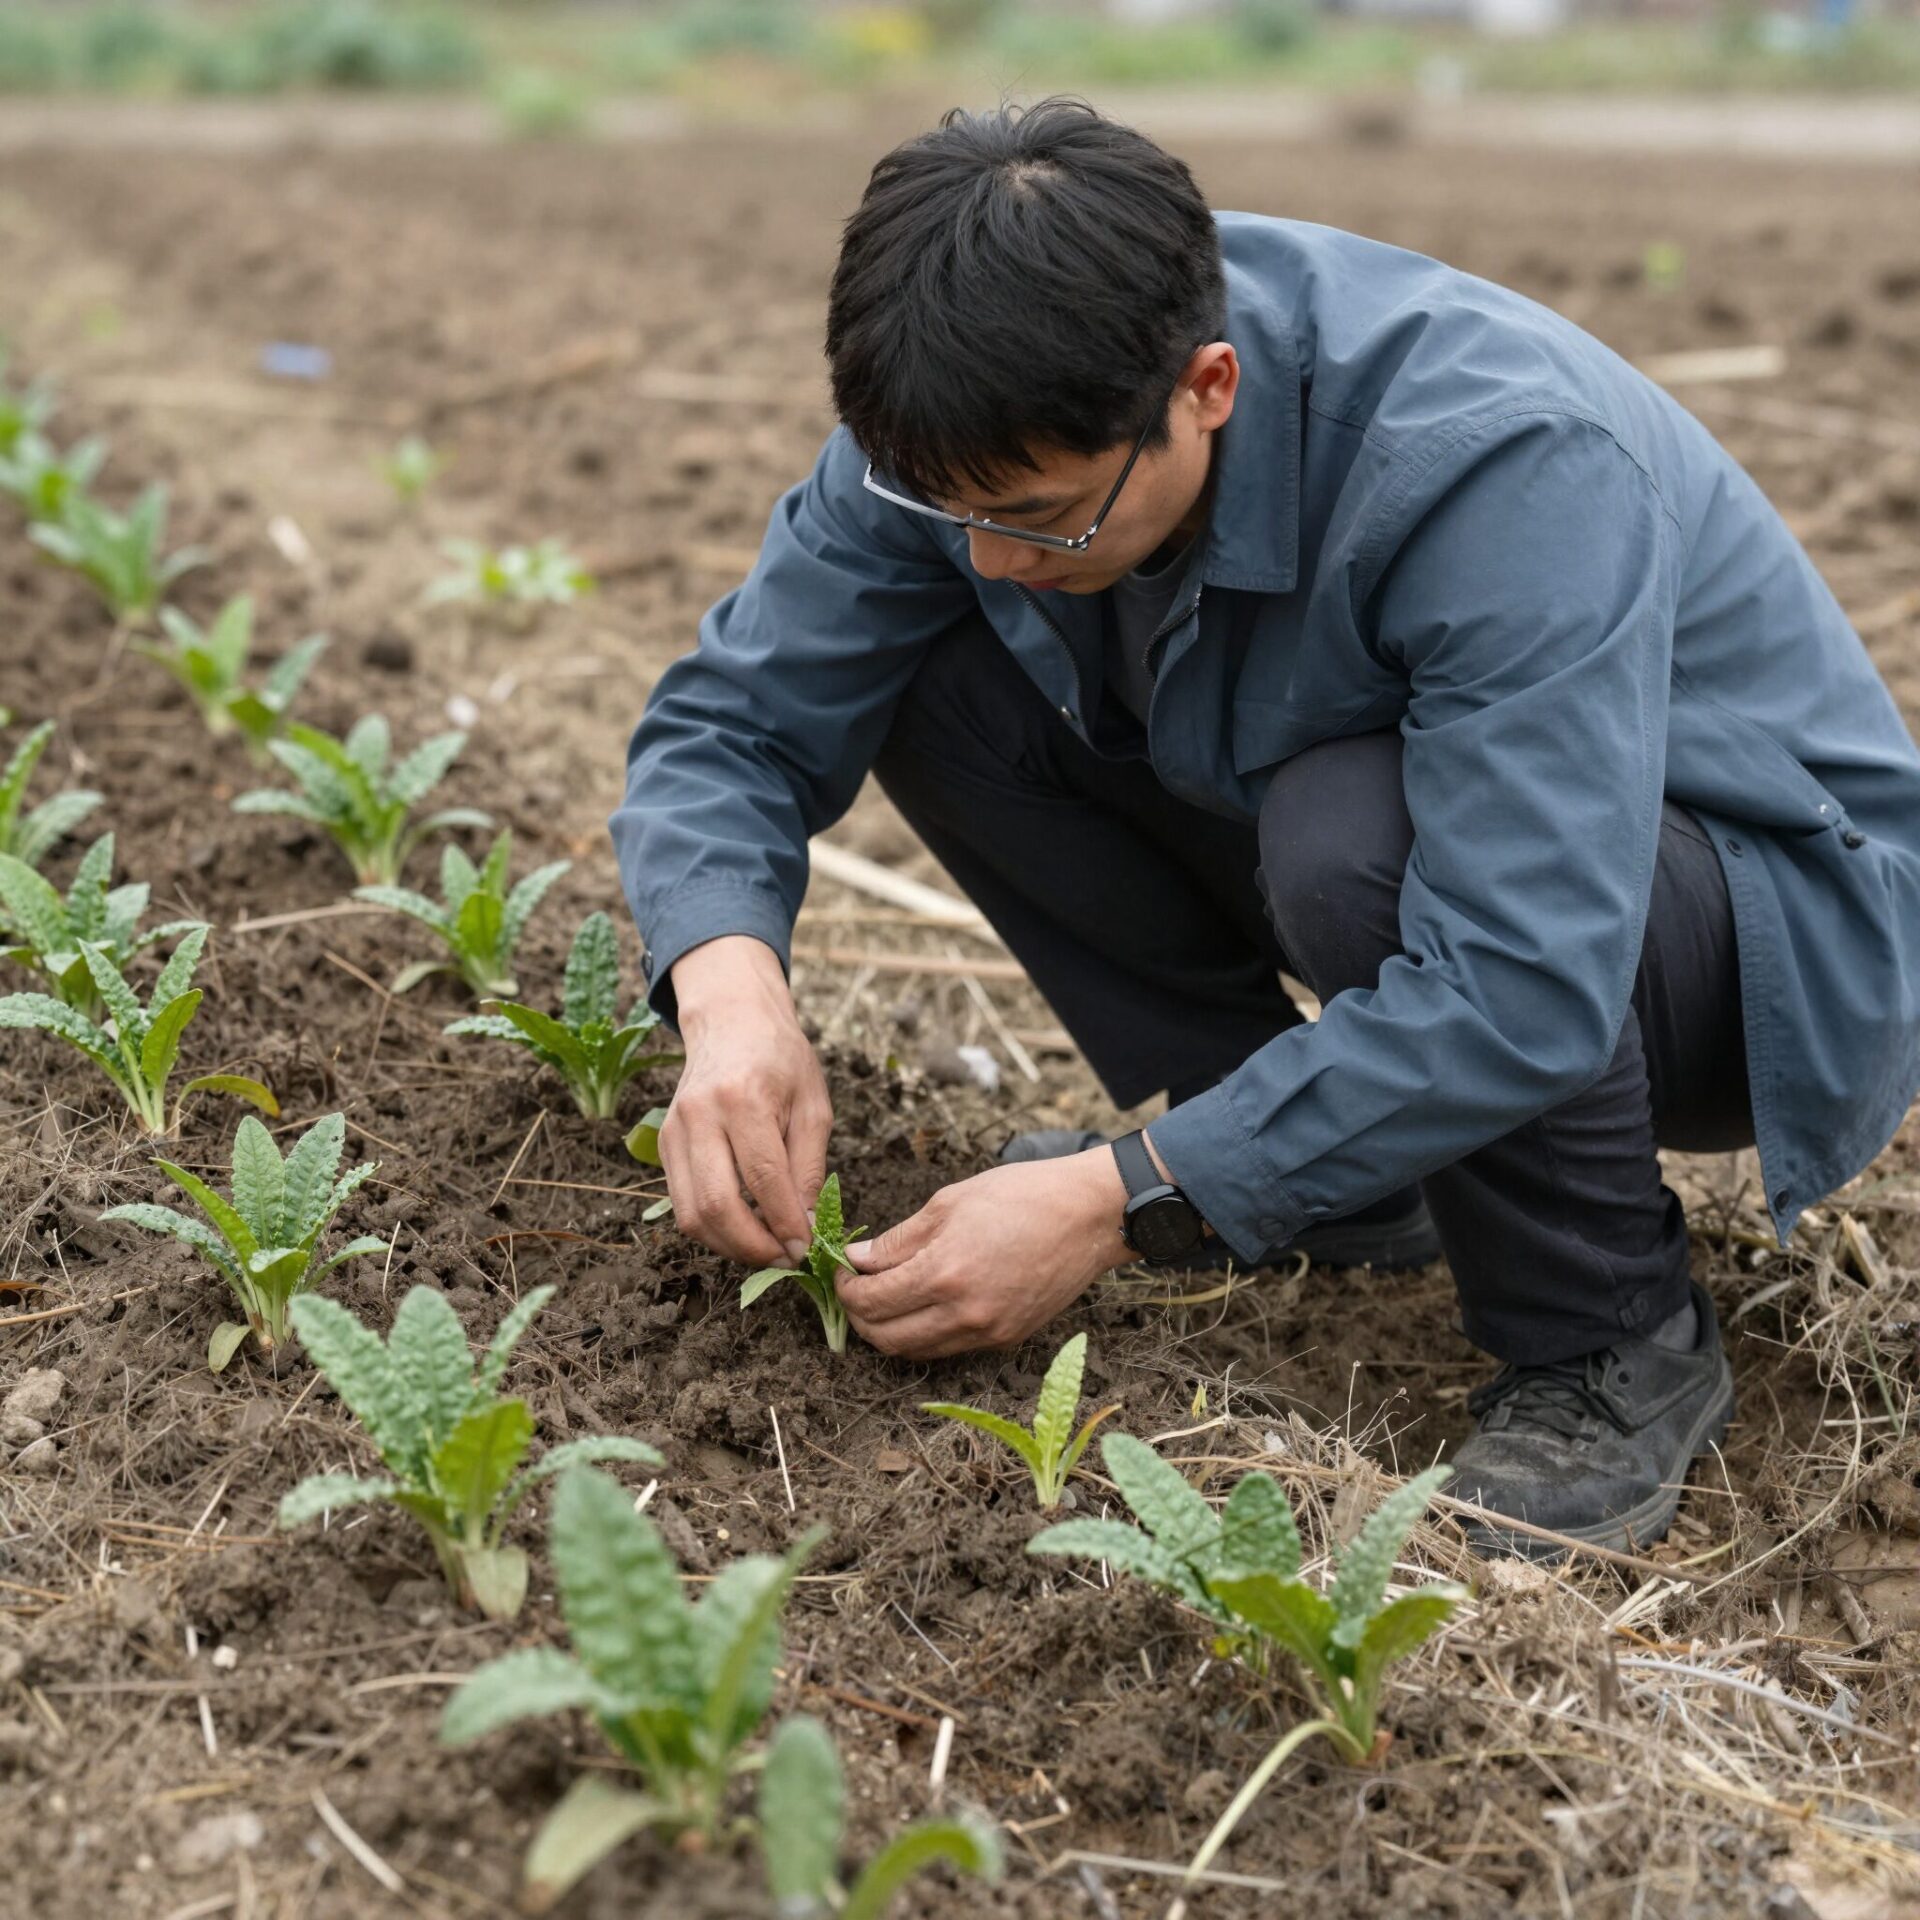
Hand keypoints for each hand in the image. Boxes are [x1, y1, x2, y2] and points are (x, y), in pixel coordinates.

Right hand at [658, 935, 831, 1268]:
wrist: (732, 1022)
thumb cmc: (781, 1060)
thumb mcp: (813, 1106)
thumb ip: (809, 1167)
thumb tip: (806, 1225)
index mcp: (744, 1099)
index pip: (763, 1179)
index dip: (785, 1224)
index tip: (806, 1249)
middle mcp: (700, 1115)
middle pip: (716, 1204)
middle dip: (753, 1246)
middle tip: (785, 1259)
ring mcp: (674, 1130)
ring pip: (690, 1214)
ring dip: (729, 1246)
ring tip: (765, 1250)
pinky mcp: (663, 1144)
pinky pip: (681, 1203)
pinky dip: (712, 1228)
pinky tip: (743, 1229)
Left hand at [837, 1148, 1135, 1359]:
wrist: (1090, 1214)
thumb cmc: (1022, 1195)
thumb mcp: (949, 1203)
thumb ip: (899, 1240)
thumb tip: (858, 1261)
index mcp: (943, 1273)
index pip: (870, 1301)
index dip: (844, 1289)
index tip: (843, 1271)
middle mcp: (963, 1313)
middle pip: (885, 1338)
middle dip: (860, 1318)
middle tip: (857, 1289)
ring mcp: (987, 1332)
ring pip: (915, 1350)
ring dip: (890, 1330)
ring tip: (887, 1297)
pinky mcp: (1007, 1339)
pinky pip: (949, 1347)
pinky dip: (926, 1333)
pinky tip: (926, 1303)